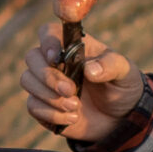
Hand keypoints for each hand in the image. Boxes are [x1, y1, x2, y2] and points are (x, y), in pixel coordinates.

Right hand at [21, 22, 141, 139]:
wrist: (120, 119)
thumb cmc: (122, 87)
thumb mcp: (125, 73)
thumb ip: (111, 66)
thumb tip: (90, 70)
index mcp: (72, 47)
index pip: (48, 33)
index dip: (48, 42)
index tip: (56, 58)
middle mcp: (55, 62)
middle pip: (32, 58)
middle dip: (49, 76)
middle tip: (71, 90)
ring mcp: (46, 84)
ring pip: (27, 81)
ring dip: (49, 96)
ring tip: (76, 107)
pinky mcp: (43, 105)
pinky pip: (33, 106)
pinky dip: (51, 114)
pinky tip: (73, 118)